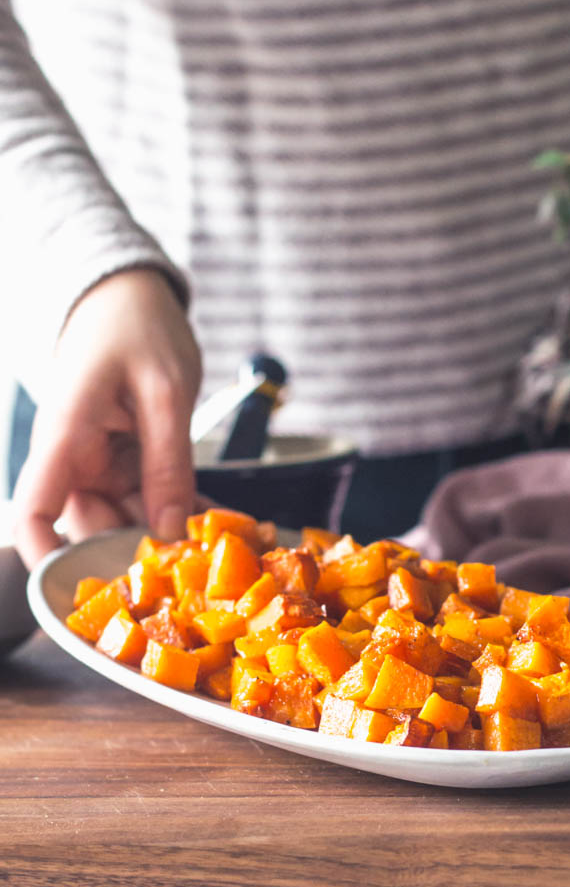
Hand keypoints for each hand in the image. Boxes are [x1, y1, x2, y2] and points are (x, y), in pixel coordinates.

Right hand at [12, 269, 201, 566]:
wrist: (129, 292)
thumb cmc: (137, 326)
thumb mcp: (165, 393)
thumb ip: (167, 464)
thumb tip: (168, 532)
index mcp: (64, 439)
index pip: (34, 514)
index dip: (47, 560)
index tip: (85, 594)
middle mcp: (73, 457)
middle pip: (91, 527)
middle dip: (138, 551)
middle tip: (197, 570)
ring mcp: (98, 459)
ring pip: (126, 515)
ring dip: (167, 529)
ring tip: (220, 540)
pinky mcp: (123, 456)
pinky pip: (147, 494)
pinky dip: (178, 504)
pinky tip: (218, 516)